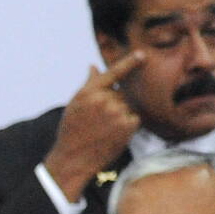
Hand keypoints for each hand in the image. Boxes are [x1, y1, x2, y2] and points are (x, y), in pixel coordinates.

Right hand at [43, 51, 146, 200]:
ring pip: (127, 107)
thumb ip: (88, 84)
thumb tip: (93, 66)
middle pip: (120, 94)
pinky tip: (112, 135)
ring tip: (103, 130)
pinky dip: (127, 125)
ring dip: (120, 116)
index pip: (113, 73)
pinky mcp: (127, 124)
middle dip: (113, 104)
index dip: (130, 62)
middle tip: (97, 122)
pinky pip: (133, 118)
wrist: (73, 158)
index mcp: (88, 92)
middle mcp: (103, 99)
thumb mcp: (75, 105)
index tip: (143, 54)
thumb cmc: (72, 131)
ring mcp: (116, 111)